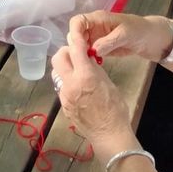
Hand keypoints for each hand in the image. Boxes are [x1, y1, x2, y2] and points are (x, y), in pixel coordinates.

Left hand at [51, 39, 131, 157]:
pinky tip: (79, 87)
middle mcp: (70, 84)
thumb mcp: (108, 84)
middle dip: (65, 52)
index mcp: (85, 77)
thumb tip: (87, 58)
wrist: (109, 135)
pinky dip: (67, 81)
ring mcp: (64, 95)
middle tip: (75, 54)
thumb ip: (95, 69)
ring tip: (77, 70)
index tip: (77, 35)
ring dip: (64, 67)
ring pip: (57, 73)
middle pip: (57, 58)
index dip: (76, 40)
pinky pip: (61, 87)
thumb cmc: (115, 110)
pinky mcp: (63, 105)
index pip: (75, 50)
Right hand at [66, 10, 172, 65]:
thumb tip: (93, 50)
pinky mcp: (103, 49)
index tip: (78, 47)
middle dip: (76, 46)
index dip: (74, 32)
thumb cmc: (142, 31)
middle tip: (82, 59)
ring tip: (87, 64)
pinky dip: (88, 59)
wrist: (156, 39)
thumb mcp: (126, 34)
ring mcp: (99, 39)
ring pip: (81, 45)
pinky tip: (93, 66)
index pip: (78, 21)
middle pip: (76, 34)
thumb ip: (109, 41)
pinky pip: (90, 53)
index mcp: (99, 18)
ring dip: (81, 54)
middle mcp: (96, 27)